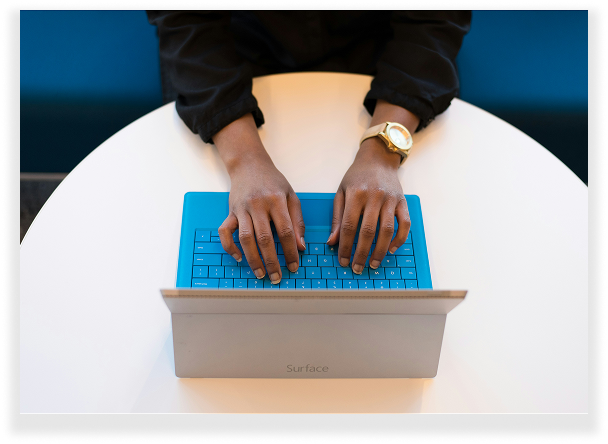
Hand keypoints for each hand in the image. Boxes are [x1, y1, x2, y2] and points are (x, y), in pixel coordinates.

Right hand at [214, 114, 305, 283]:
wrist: (249, 164)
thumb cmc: (272, 181)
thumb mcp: (291, 196)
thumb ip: (298, 221)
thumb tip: (300, 246)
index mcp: (277, 200)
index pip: (286, 231)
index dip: (291, 251)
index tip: (294, 266)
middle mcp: (258, 205)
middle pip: (265, 238)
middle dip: (272, 261)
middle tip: (277, 277)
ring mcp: (241, 208)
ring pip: (245, 238)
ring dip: (252, 259)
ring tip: (260, 274)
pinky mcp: (230, 211)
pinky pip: (225, 232)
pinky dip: (229, 247)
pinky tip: (239, 258)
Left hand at [328, 137, 410, 273]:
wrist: (378, 158)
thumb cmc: (357, 177)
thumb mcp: (341, 192)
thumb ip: (337, 217)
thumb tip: (331, 242)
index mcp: (356, 194)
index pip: (349, 226)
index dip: (345, 246)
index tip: (343, 261)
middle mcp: (374, 197)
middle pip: (368, 231)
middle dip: (362, 253)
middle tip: (357, 268)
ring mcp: (390, 199)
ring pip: (387, 230)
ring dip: (380, 250)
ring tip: (373, 264)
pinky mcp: (403, 202)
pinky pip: (404, 224)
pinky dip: (400, 239)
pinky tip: (392, 249)